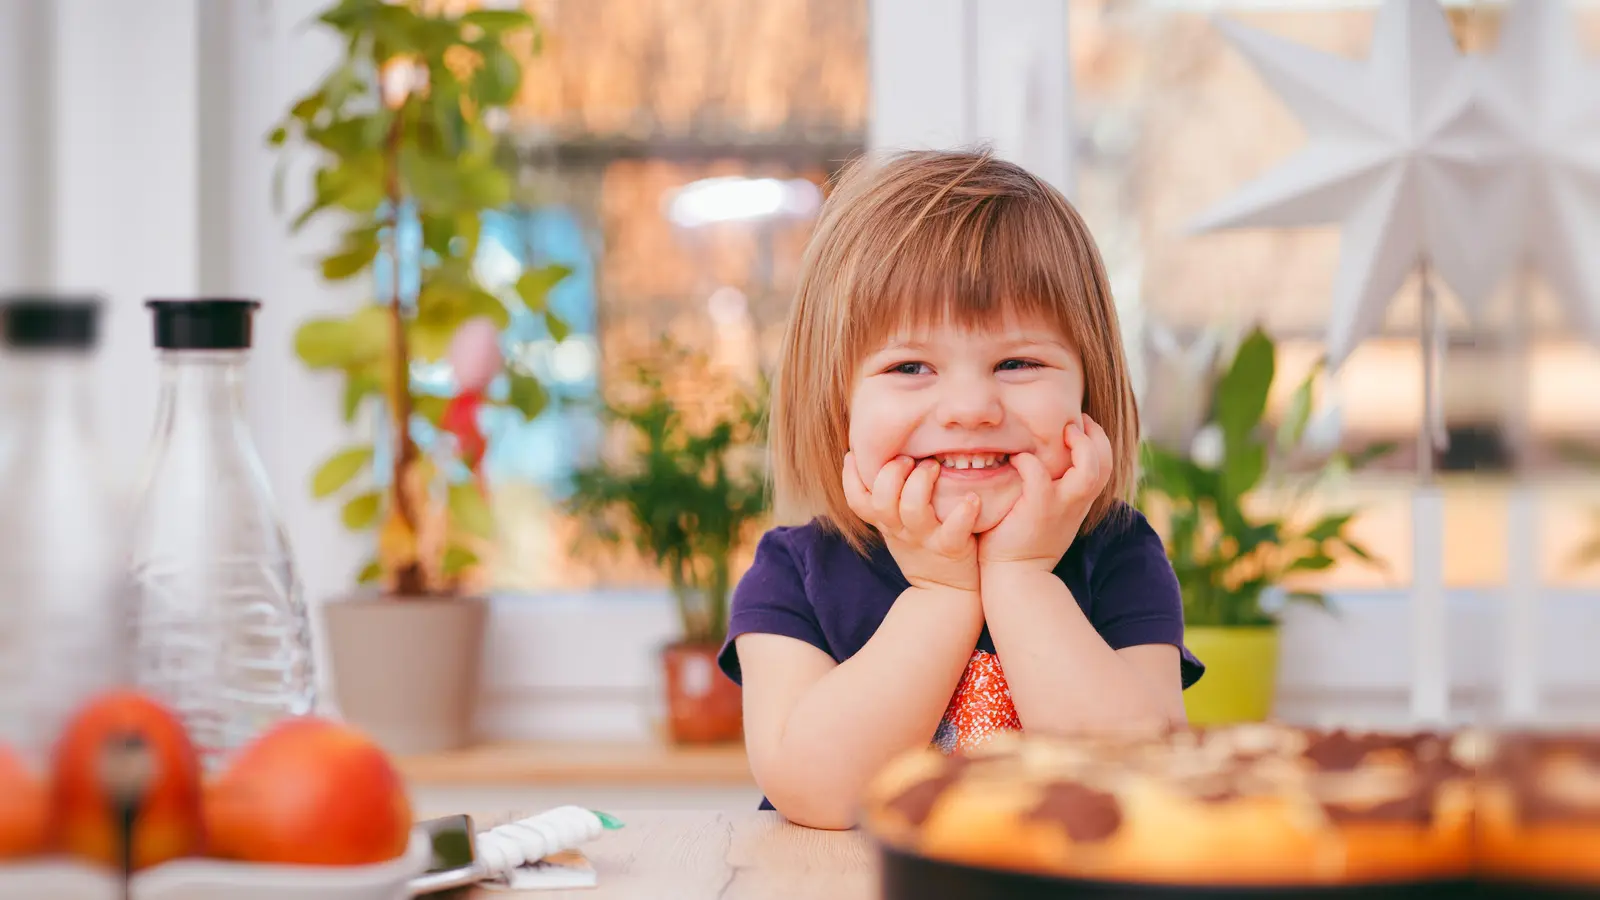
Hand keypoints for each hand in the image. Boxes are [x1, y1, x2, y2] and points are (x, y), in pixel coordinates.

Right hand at [842, 452, 982, 592]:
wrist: (946, 593)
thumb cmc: (922, 549)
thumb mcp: (896, 528)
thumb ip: (888, 499)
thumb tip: (882, 458)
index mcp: (885, 523)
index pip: (856, 501)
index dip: (850, 477)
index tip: (854, 453)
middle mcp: (900, 530)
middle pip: (881, 501)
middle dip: (891, 473)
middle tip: (908, 458)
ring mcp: (925, 539)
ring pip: (913, 509)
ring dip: (922, 482)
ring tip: (934, 466)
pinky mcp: (950, 548)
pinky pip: (954, 530)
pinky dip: (963, 512)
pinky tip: (972, 498)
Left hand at [977, 414, 1112, 571]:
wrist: (1015, 577)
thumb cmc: (1023, 542)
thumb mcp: (1048, 513)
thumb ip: (1052, 489)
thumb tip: (1039, 459)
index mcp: (1080, 500)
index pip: (1104, 463)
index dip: (1097, 440)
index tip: (1079, 425)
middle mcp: (1077, 502)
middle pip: (1105, 462)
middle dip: (1095, 435)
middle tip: (1074, 422)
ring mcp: (1061, 506)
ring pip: (1089, 469)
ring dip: (1079, 445)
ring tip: (1062, 432)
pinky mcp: (1038, 510)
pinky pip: (1039, 475)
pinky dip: (1029, 461)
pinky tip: (1016, 459)